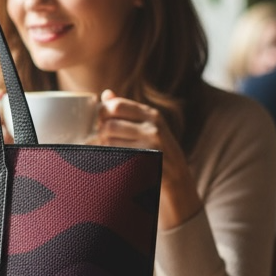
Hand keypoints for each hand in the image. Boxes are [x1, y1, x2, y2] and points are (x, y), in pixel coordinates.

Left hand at [96, 90, 201, 229]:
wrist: (178, 180)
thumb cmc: (158, 150)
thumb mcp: (149, 126)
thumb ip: (127, 111)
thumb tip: (106, 94)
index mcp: (151, 115)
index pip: (116, 106)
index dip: (101, 113)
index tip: (98, 122)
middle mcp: (153, 129)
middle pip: (108, 126)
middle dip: (99, 133)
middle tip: (99, 140)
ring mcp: (150, 148)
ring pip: (109, 143)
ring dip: (102, 148)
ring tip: (108, 151)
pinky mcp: (145, 165)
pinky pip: (116, 158)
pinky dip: (109, 160)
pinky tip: (112, 162)